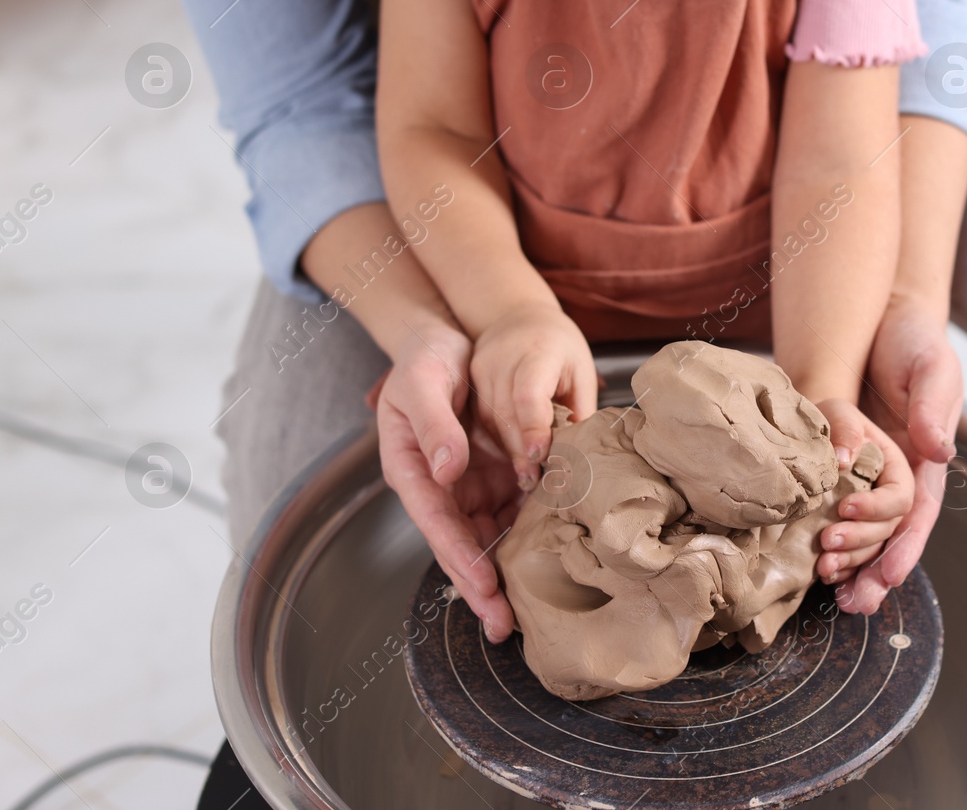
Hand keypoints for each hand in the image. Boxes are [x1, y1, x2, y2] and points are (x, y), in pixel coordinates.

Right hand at [373, 326, 523, 640]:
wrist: (449, 341)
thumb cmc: (425, 360)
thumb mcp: (421, 384)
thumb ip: (433, 426)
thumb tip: (447, 468)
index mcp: (412, 471)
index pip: (436, 524)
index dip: (458, 559)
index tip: (481, 588)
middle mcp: (441, 486)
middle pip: (462, 545)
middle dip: (481, 588)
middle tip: (503, 625)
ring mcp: (471, 484)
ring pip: (489, 536)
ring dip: (507, 572)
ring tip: (531, 608)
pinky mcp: (497, 474)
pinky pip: (514, 509)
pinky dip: (530, 533)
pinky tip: (553, 557)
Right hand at [468, 299, 596, 487]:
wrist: (520, 316)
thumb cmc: (560, 346)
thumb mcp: (581, 371)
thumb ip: (579, 410)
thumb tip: (580, 453)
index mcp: (539, 351)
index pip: (529, 394)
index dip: (534, 428)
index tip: (540, 455)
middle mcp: (504, 357)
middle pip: (507, 413)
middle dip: (521, 451)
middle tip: (536, 481)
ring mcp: (482, 367)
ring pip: (492, 420)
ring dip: (510, 450)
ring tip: (528, 477)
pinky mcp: (471, 378)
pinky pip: (483, 417)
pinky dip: (499, 438)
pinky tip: (515, 454)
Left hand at [836, 295, 964, 612]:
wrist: (883, 317)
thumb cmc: (914, 341)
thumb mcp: (933, 368)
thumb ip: (934, 408)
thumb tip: (939, 450)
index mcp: (926, 459)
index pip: (919, 514)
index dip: (906, 547)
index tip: (889, 575)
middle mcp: (901, 472)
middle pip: (890, 534)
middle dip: (874, 570)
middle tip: (853, 599)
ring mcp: (871, 469)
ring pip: (862, 528)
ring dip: (849, 562)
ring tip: (829, 590)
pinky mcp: (842, 461)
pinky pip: (832, 502)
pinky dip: (823, 531)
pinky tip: (807, 557)